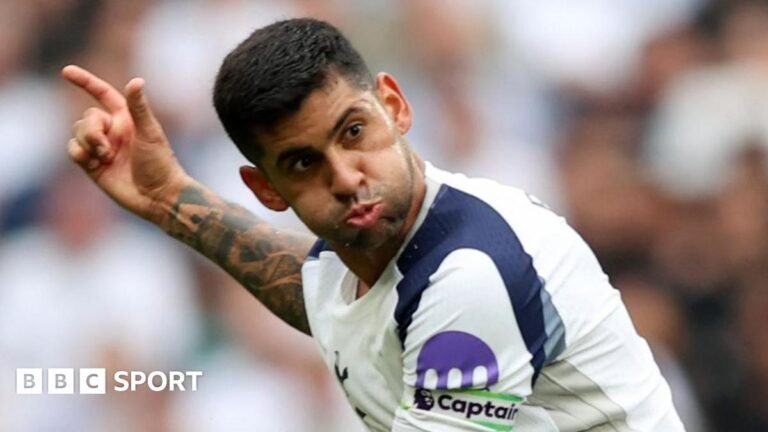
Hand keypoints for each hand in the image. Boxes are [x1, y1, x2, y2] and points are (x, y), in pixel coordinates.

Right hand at [62, 65, 190, 223]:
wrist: (157, 196)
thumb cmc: (160, 163)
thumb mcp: (150, 133)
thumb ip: (139, 108)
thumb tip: (136, 81)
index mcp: (126, 119)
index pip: (102, 94)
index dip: (85, 82)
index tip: (66, 71)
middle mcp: (112, 130)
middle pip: (86, 117)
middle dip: (91, 130)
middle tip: (106, 148)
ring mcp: (101, 147)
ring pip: (77, 132)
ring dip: (87, 142)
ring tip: (104, 157)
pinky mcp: (92, 164)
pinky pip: (73, 149)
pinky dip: (79, 153)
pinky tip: (94, 163)